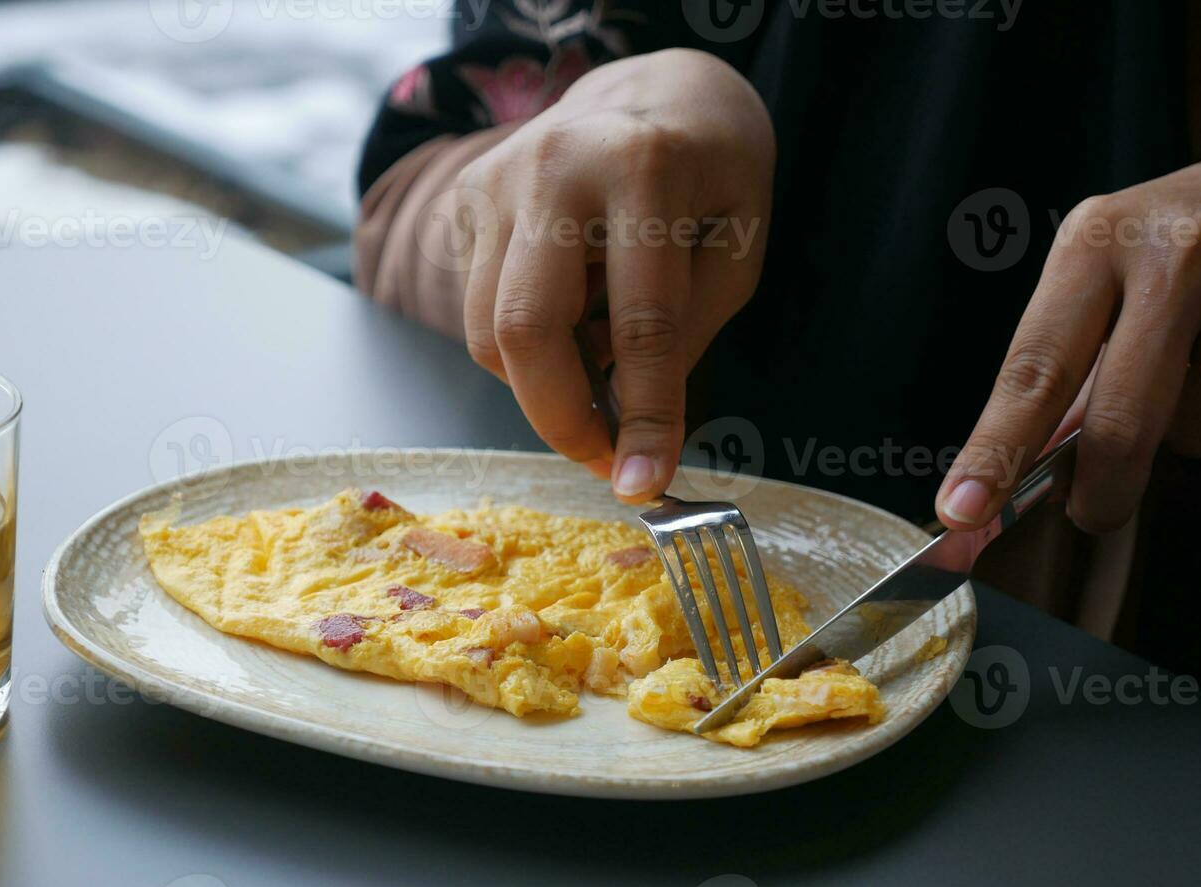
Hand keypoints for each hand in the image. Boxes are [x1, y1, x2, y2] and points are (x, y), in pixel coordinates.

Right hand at [449, 48, 773, 500]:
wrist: (656, 90)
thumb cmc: (712, 175)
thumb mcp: (736, 251)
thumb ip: (683, 337)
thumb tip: (629, 435)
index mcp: (645, 169)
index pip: (641, 322)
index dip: (646, 415)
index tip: (645, 482)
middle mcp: (554, 167)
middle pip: (524, 328)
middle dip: (560, 417)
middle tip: (603, 456)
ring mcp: (495, 179)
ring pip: (487, 332)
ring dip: (541, 383)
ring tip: (596, 371)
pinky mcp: (465, 198)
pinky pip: (477, 308)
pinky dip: (522, 344)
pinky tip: (569, 316)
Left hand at [937, 149, 1200, 532]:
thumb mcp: (1122, 267)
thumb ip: (1078, 361)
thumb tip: (1031, 461)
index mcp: (1094, 245)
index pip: (1032, 371)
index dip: (995, 451)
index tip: (961, 510)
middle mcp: (1167, 258)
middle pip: (1119, 419)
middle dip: (1102, 488)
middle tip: (1091, 514)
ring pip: (1197, 427)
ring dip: (1193, 426)